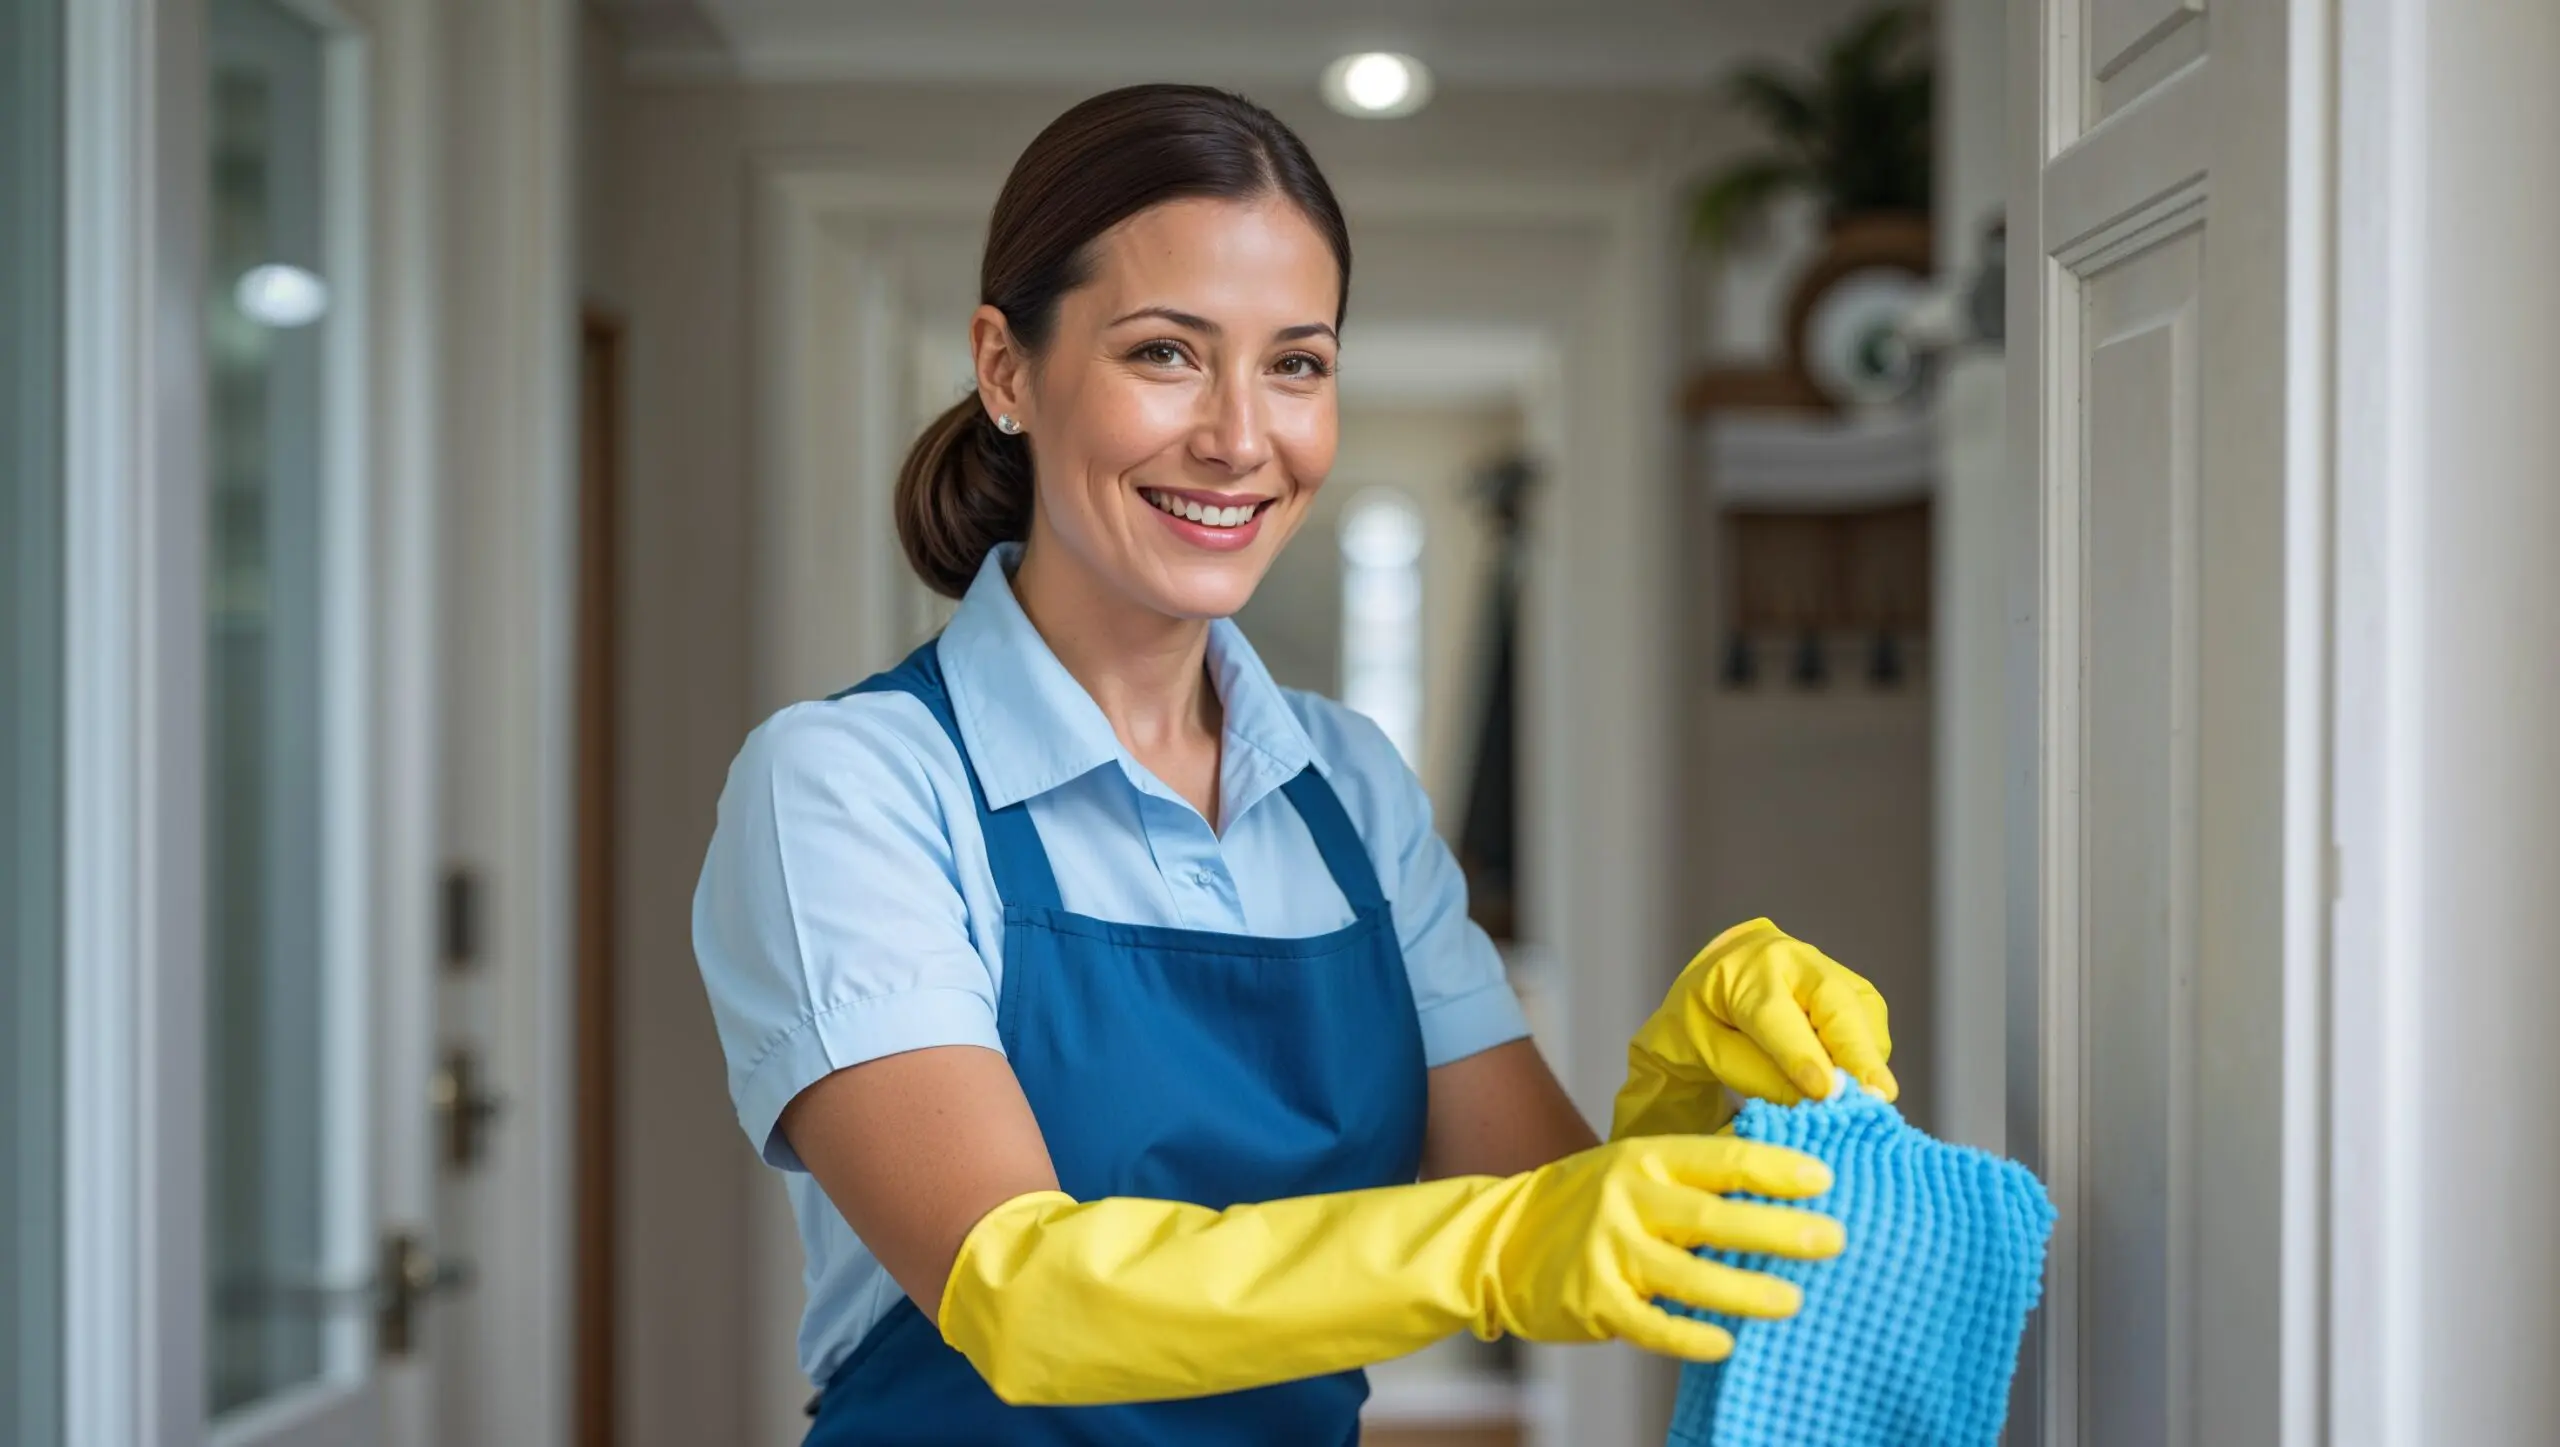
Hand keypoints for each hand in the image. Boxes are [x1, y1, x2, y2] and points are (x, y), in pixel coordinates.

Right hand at [1479, 1132, 1843, 1361]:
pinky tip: (1727, 1344)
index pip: (1721, 1160)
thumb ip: (1698, 1172)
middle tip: (1834, 1239)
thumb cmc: (1589, 1202)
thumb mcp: (1635, 1168)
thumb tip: (1787, 1171)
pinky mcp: (1594, 1301)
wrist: (1500, 1240)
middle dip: (1778, 1229)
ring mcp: (1609, 1251)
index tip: (1826, 1180)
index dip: (1776, 1169)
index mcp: (1646, 1159)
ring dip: (1745, 1290)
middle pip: (1713, 1216)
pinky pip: (1651, 1324)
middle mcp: (1628, 1200)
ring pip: (1688, 1275)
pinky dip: (1690, 1336)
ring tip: (1794, 1301)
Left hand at [1611, 918, 1895, 1140]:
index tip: (1824, 1091)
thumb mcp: (1711, 1050)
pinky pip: (1870, 1022)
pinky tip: (1849, 1075)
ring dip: (1866, 1058)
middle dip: (1857, 1052)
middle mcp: (1793, 959)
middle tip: (1878, 1096)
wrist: (1719, 978)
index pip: (1774, 1015)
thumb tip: (1815, 1099)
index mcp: (1744, 973)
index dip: (1801, 1054)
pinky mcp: (1853, 985)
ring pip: (1862, 1013)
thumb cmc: (1708, 1018)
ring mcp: (1828, 968)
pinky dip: (1867, 1054)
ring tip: (1856, 1097)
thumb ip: (1758, 1074)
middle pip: (1835, 1004)